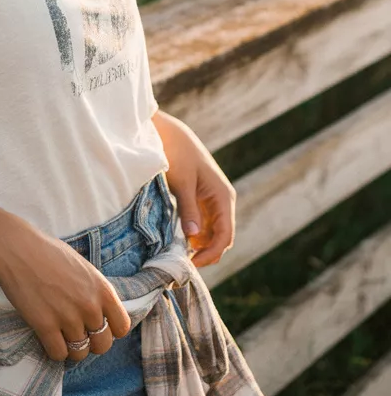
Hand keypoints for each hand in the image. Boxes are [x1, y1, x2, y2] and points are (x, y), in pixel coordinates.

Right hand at [0, 219, 132, 363]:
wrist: (17, 249)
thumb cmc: (49, 253)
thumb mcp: (84, 268)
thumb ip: (96, 291)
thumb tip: (101, 313)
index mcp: (103, 289)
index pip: (122, 327)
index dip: (110, 330)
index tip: (97, 327)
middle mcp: (90, 306)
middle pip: (102, 345)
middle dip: (91, 343)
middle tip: (78, 335)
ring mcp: (68, 317)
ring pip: (79, 353)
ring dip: (71, 348)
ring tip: (62, 337)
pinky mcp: (45, 326)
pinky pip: (58, 354)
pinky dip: (54, 351)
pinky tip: (49, 338)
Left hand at [152, 111, 235, 267]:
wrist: (169, 133)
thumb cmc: (177, 153)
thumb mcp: (182, 182)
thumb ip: (189, 209)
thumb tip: (194, 238)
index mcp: (223, 196)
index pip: (225, 235)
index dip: (212, 253)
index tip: (191, 263)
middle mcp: (221, 201)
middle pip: (220, 238)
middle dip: (206, 253)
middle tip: (182, 263)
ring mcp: (211, 201)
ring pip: (210, 233)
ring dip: (199, 245)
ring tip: (178, 254)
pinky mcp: (199, 199)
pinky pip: (201, 224)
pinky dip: (192, 235)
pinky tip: (177, 239)